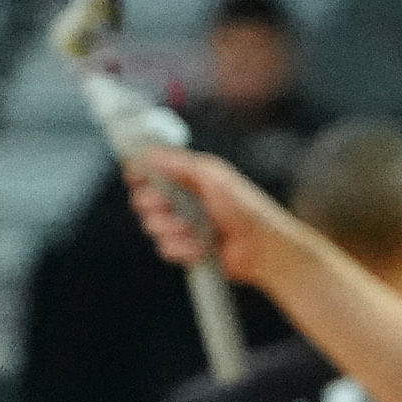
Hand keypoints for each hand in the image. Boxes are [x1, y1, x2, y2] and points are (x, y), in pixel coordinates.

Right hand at [123, 145, 281, 281]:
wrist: (262, 247)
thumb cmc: (245, 208)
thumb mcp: (212, 176)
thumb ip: (178, 163)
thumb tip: (148, 153)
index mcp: (188, 179)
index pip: (150, 173)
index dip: (140, 177)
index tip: (138, 180)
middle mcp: (183, 201)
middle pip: (143, 201)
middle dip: (154, 206)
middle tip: (170, 207)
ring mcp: (183, 226)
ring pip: (153, 227)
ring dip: (172, 229)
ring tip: (193, 230)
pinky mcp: (185, 249)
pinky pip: (165, 249)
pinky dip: (182, 249)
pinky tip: (200, 247)